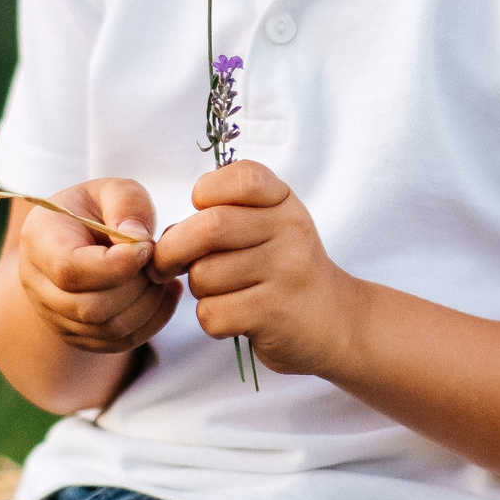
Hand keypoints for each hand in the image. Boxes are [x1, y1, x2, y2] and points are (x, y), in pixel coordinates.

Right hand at [15, 178, 178, 352]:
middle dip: (137, 286)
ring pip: (106, 329)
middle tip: (159, 261)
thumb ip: (126, 204)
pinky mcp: (77, 335)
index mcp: (40, 240)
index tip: (148, 247)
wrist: (76, 238)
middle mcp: (37, 284)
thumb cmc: (96, 209)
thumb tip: (137, 238)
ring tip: (162, 275)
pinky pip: (118, 343)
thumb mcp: (112, 190)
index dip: (115, 266)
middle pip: (89, 307)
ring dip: (148, 304)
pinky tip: (165, 293)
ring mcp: (54, 315)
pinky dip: (152, 322)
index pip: (69, 270)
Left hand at [151, 161, 359, 375]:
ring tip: (225, 292)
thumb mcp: (269, 226)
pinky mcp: (275, 313)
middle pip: (210, 228)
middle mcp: (290, 230)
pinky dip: (212, 320)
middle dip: (173, 250)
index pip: (240, 177)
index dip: (206, 192)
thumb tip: (164, 235)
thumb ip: (223, 215)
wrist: (336, 321)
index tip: (200, 211)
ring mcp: (286, 271)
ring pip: (205, 276)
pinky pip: (213, 314)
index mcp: (284, 202)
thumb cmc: (283, 270)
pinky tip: (236, 318)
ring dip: (200, 291)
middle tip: (165, 265)